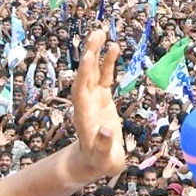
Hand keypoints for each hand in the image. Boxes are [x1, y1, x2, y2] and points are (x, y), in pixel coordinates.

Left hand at [67, 30, 126, 181]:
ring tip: (102, 33)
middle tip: (95, 34)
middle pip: (85, 76)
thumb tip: (107, 130)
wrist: (94, 161)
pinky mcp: (101, 98)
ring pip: (93, 72)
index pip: (81, 91)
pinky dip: (108, 63)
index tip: (89, 57)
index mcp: (84, 116)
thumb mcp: (104, 158)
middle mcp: (86, 103)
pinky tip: (114, 47)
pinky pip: (104, 77)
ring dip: (96, 53)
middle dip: (89, 55)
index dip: (84, 74)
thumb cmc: (100, 162)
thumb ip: (104, 145)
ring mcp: (93, 99)